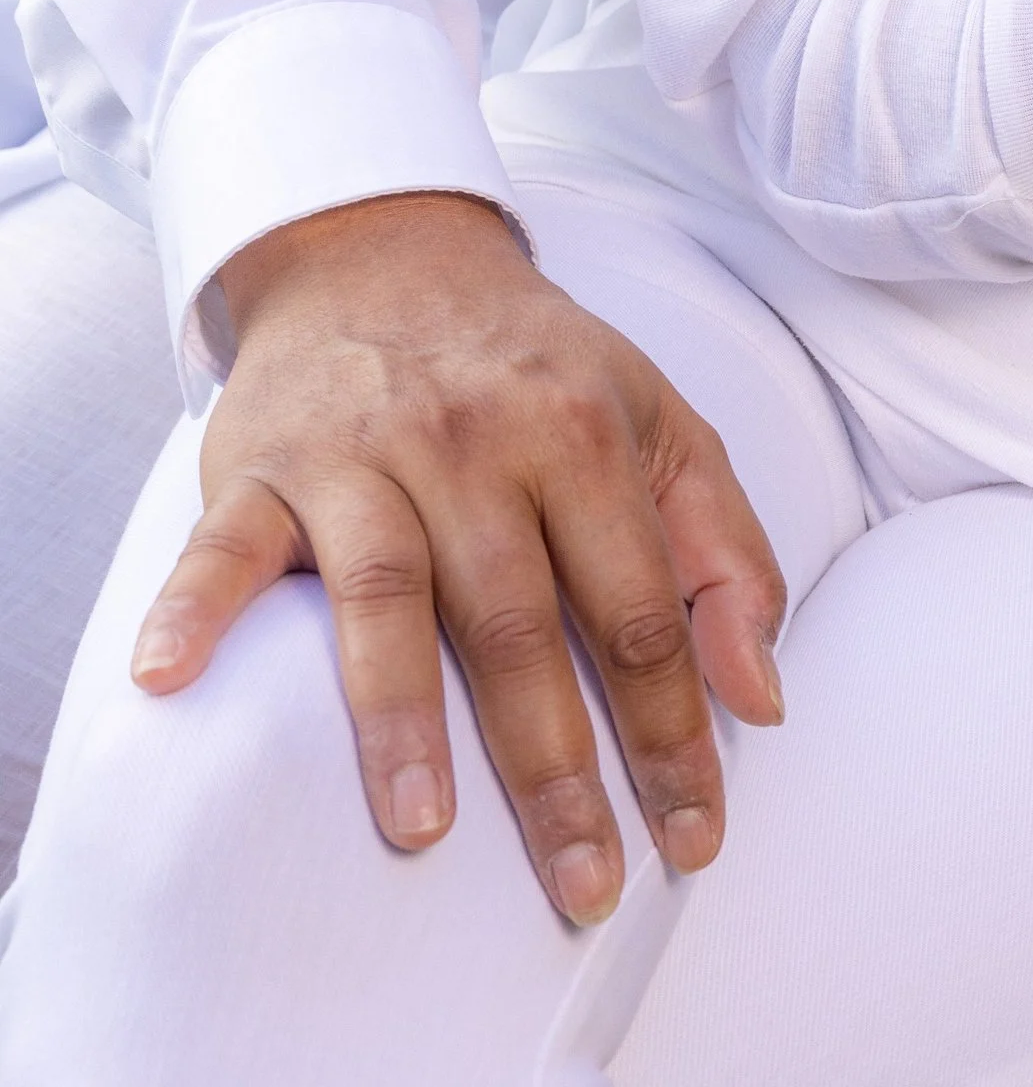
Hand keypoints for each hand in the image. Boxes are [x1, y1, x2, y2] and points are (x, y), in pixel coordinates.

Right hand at [130, 192, 785, 923]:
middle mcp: (473, 443)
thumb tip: (763, 697)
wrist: (390, 249)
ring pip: (384, 592)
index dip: (673, 730)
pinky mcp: (260, 463)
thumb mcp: (662, 423)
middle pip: (518, 624)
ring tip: (424, 825)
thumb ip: (727, 553)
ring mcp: (360, 452)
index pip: (638, 611)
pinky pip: (222, 545)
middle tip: (583, 882)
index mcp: (582, 435)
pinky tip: (171, 678)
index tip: (693, 836)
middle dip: (555, 765)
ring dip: (400, 715)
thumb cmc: (536, 366)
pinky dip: (194, 608)